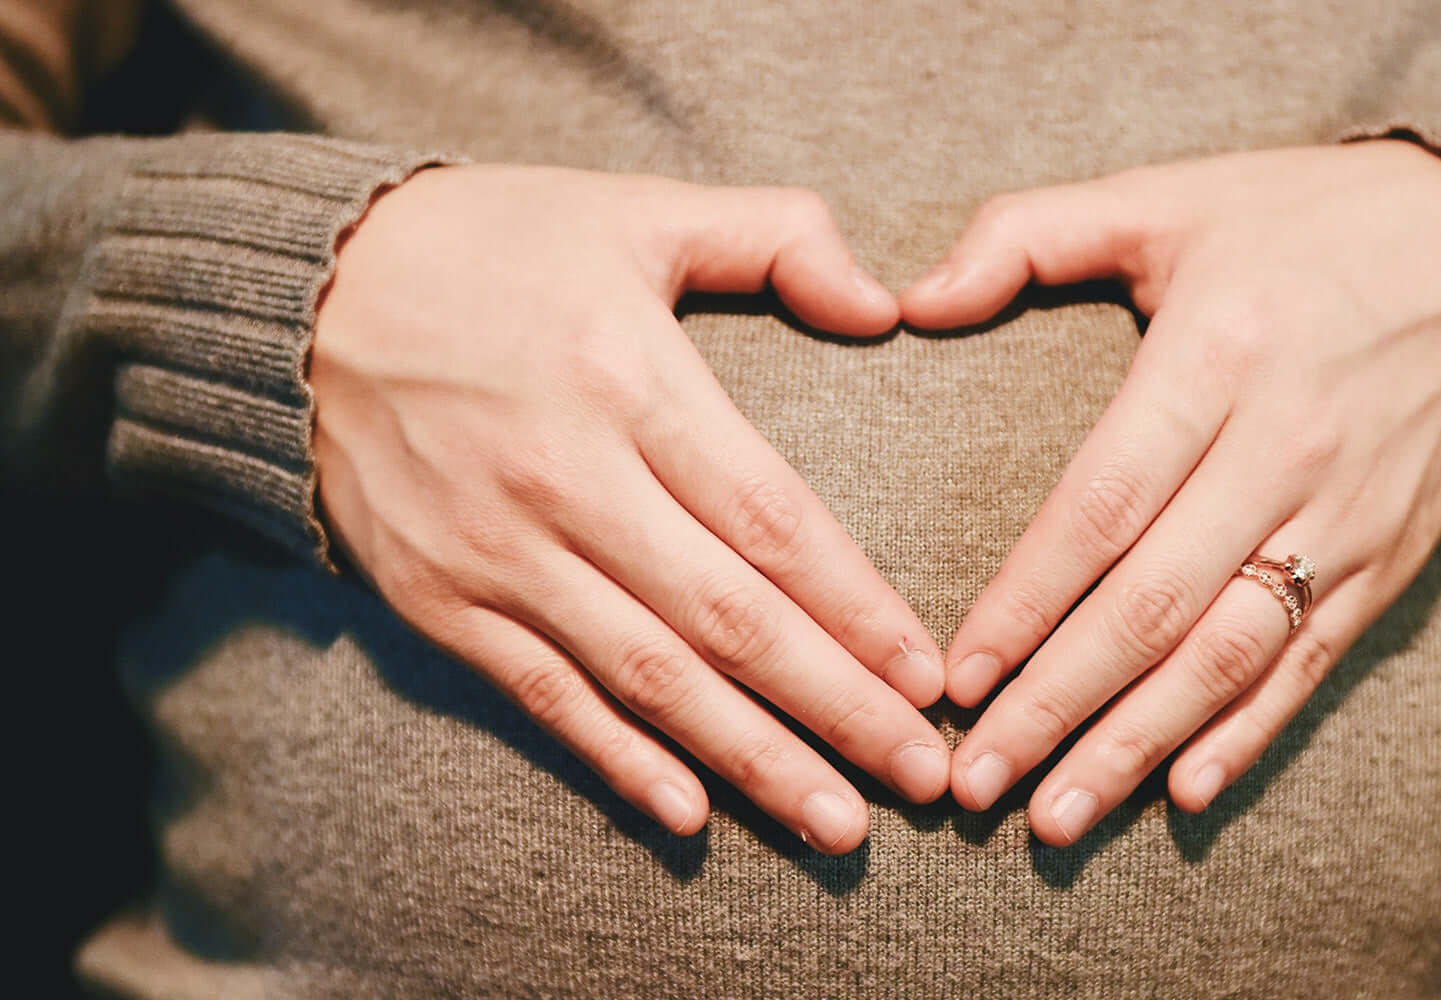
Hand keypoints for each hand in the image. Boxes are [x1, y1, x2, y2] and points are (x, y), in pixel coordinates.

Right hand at [312, 165, 949, 852]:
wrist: (303, 291)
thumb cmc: (493, 245)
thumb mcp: (638, 209)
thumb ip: (776, 236)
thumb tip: (884, 305)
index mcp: (628, 379)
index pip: (772, 521)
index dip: (858, 610)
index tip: (929, 677)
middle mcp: (565, 479)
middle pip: (728, 620)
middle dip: (836, 708)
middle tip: (921, 779)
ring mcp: (496, 552)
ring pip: (648, 679)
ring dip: (752, 760)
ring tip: (839, 825)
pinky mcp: (439, 600)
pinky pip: (544, 697)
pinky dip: (619, 760)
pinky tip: (692, 815)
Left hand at [900, 142, 1440, 843]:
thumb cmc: (1304, 223)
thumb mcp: (1168, 196)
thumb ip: (1030, 235)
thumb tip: (910, 300)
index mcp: (1219, 355)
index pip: (1103, 505)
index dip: (1025, 601)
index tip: (955, 677)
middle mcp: (1287, 447)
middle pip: (1155, 605)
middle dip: (1057, 705)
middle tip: (975, 782)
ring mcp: (1347, 513)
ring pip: (1230, 655)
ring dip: (1137, 746)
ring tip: (1055, 818)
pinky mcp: (1392, 556)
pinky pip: (1314, 662)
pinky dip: (1249, 734)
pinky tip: (1183, 793)